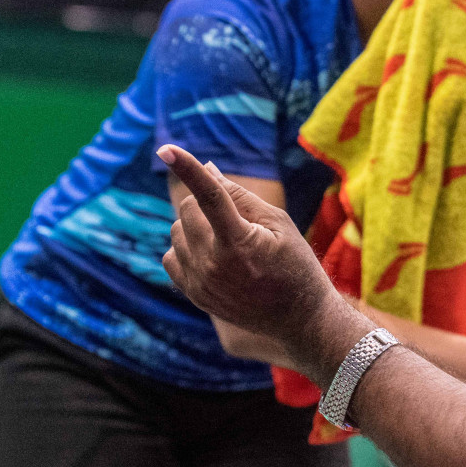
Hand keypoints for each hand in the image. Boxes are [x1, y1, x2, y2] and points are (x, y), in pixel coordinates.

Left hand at [158, 145, 359, 380]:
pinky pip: (171, 256)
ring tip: (227, 240)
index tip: (166, 148)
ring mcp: (200, 282)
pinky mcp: (193, 294)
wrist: (299, 319)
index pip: (208, 195)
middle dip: (205, 201)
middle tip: (235, 217)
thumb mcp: (279, 224)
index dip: (187, 167)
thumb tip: (207, 169)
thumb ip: (241, 196)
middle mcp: (213, 263)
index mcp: (239, 241)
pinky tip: (212, 256)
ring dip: (195, 225)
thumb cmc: (296, 265)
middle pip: (188, 208)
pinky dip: (186, 247)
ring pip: (176, 230)